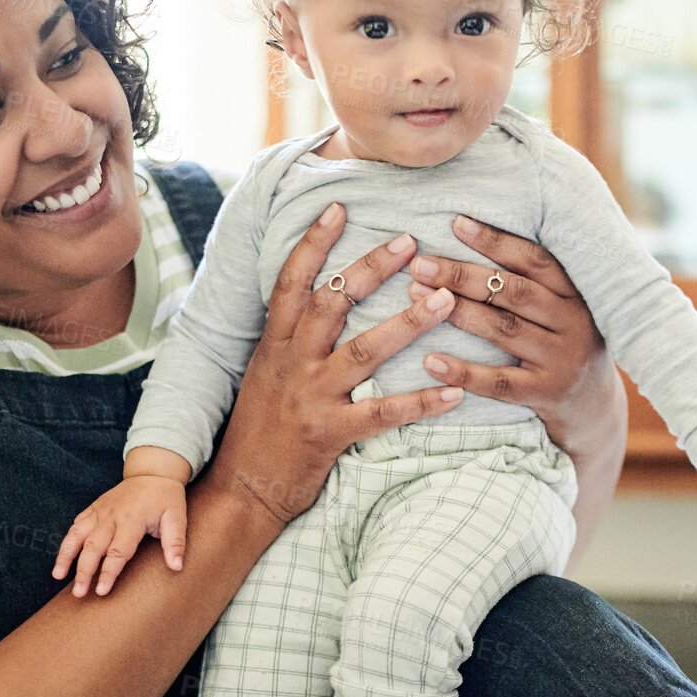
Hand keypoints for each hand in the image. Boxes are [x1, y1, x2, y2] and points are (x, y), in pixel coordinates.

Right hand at [53, 476, 187, 596]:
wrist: (153, 472)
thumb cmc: (166, 498)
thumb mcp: (177, 517)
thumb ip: (176, 543)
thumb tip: (176, 567)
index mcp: (132, 519)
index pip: (117, 551)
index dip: (108, 573)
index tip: (101, 591)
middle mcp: (111, 515)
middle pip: (92, 547)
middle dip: (83, 571)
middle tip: (79, 594)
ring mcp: (99, 511)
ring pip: (76, 534)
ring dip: (66, 556)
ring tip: (57, 576)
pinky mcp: (93, 508)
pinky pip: (76, 525)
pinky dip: (67, 541)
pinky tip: (62, 557)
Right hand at [205, 202, 466, 524]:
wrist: (242, 489)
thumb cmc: (260, 428)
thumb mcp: (266, 372)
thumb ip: (291, 337)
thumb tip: (317, 296)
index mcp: (275, 344)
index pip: (292, 282)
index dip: (313, 242)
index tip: (340, 208)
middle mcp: (291, 363)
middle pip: (332, 303)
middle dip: (371, 268)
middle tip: (411, 241)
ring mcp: (311, 398)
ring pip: (363, 351)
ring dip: (407, 323)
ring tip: (445, 300)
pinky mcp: (330, 434)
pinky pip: (383, 415)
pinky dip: (420, 402)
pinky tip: (454, 392)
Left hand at [403, 214, 623, 462]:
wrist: (595, 405)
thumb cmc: (562, 343)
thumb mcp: (561, 309)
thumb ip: (531, 282)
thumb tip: (471, 235)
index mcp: (575, 294)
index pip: (534, 260)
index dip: (496, 241)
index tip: (456, 224)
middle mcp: (573, 323)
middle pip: (514, 292)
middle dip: (464, 276)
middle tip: (421, 265)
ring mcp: (561, 361)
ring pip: (504, 330)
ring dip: (458, 312)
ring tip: (416, 297)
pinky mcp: (545, 394)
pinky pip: (499, 382)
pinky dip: (463, 371)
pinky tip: (430, 360)